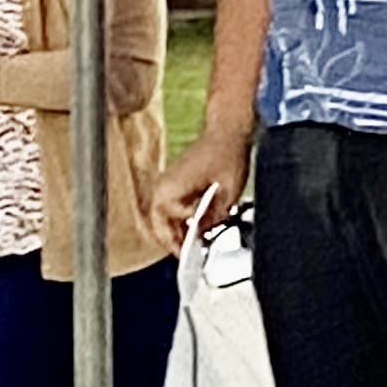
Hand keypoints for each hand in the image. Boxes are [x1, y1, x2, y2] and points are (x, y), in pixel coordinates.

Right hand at [150, 125, 249, 251]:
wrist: (227, 130)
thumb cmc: (226, 153)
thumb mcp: (228, 192)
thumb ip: (214, 218)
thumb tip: (205, 235)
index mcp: (171, 187)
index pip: (170, 223)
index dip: (185, 236)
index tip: (198, 245)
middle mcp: (163, 185)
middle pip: (158, 223)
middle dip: (171, 241)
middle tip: (185, 256)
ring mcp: (166, 183)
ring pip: (160, 217)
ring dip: (173, 231)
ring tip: (188, 246)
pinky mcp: (173, 182)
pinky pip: (168, 207)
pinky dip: (177, 220)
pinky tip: (191, 229)